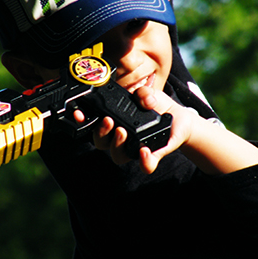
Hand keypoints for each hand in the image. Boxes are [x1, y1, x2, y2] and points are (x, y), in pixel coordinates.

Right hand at [74, 86, 195, 173]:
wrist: (179, 117)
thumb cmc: (157, 105)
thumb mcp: (148, 94)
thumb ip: (143, 93)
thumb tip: (142, 98)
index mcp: (114, 122)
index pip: (92, 125)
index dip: (81, 122)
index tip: (78, 115)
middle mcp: (120, 138)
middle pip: (101, 143)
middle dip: (100, 133)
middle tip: (108, 121)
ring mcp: (134, 149)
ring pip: (117, 156)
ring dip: (116, 145)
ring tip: (123, 131)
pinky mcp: (152, 156)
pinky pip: (145, 165)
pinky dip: (144, 161)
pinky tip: (144, 151)